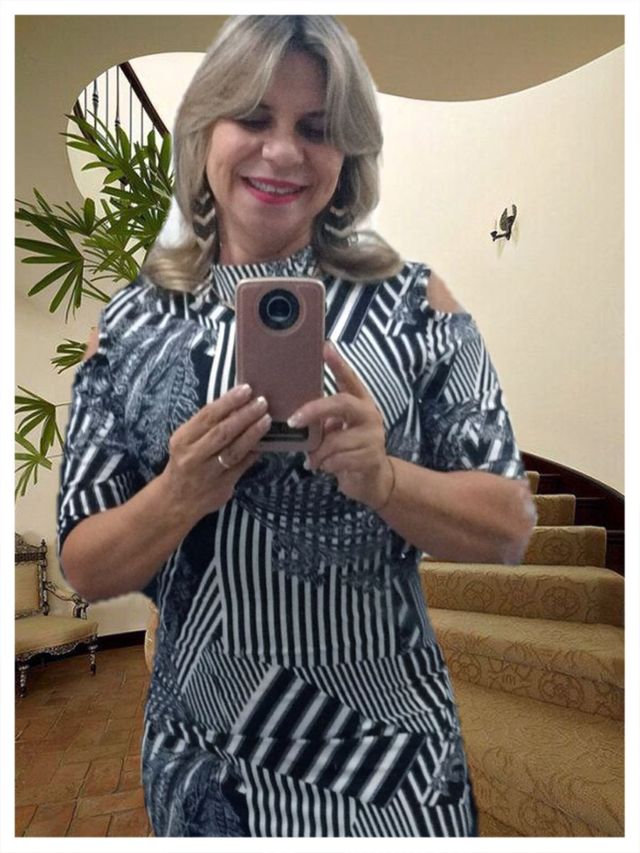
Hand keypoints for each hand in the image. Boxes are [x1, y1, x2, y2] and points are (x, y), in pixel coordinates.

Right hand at [160, 384, 270, 524]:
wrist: (175, 500)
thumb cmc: (185, 462)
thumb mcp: (186, 441)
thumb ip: (207, 426)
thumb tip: (238, 404)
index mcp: (183, 439)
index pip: (207, 416)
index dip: (228, 401)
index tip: (246, 389)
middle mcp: (193, 455)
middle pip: (222, 432)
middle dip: (244, 415)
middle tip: (262, 402)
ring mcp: (208, 473)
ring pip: (234, 450)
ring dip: (253, 433)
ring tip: (266, 419)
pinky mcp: (222, 487)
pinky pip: (242, 466)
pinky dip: (254, 453)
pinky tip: (265, 442)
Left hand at [289, 341, 393, 510]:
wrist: (372, 481)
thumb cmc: (348, 451)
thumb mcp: (336, 431)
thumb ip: (324, 420)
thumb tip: (297, 415)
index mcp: (360, 403)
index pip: (349, 378)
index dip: (338, 363)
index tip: (325, 346)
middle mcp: (369, 414)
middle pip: (341, 403)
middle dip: (313, 411)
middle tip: (293, 421)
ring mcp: (373, 436)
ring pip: (334, 440)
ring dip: (318, 453)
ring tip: (315, 460)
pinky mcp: (371, 457)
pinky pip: (337, 460)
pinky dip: (326, 466)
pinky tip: (327, 468)